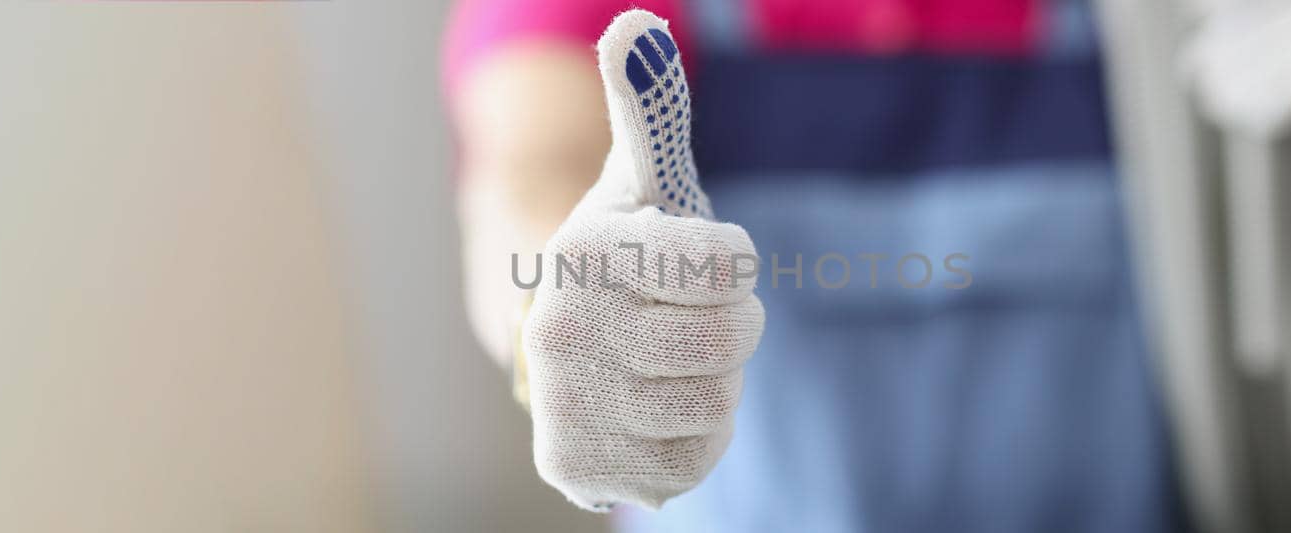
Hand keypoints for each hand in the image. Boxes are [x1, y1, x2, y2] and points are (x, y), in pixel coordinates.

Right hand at [522, 9, 764, 510]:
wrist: (558, 339)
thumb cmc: (622, 252)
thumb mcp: (641, 178)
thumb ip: (650, 106)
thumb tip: (638, 26)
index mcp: (586, 253)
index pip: (732, 266)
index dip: (729, 264)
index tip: (688, 259)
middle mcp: (562, 334)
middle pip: (729, 340)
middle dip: (726, 326)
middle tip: (681, 315)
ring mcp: (569, 410)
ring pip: (716, 404)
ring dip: (709, 383)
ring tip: (661, 361)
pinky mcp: (584, 471)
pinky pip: (693, 462)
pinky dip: (689, 438)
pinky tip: (650, 412)